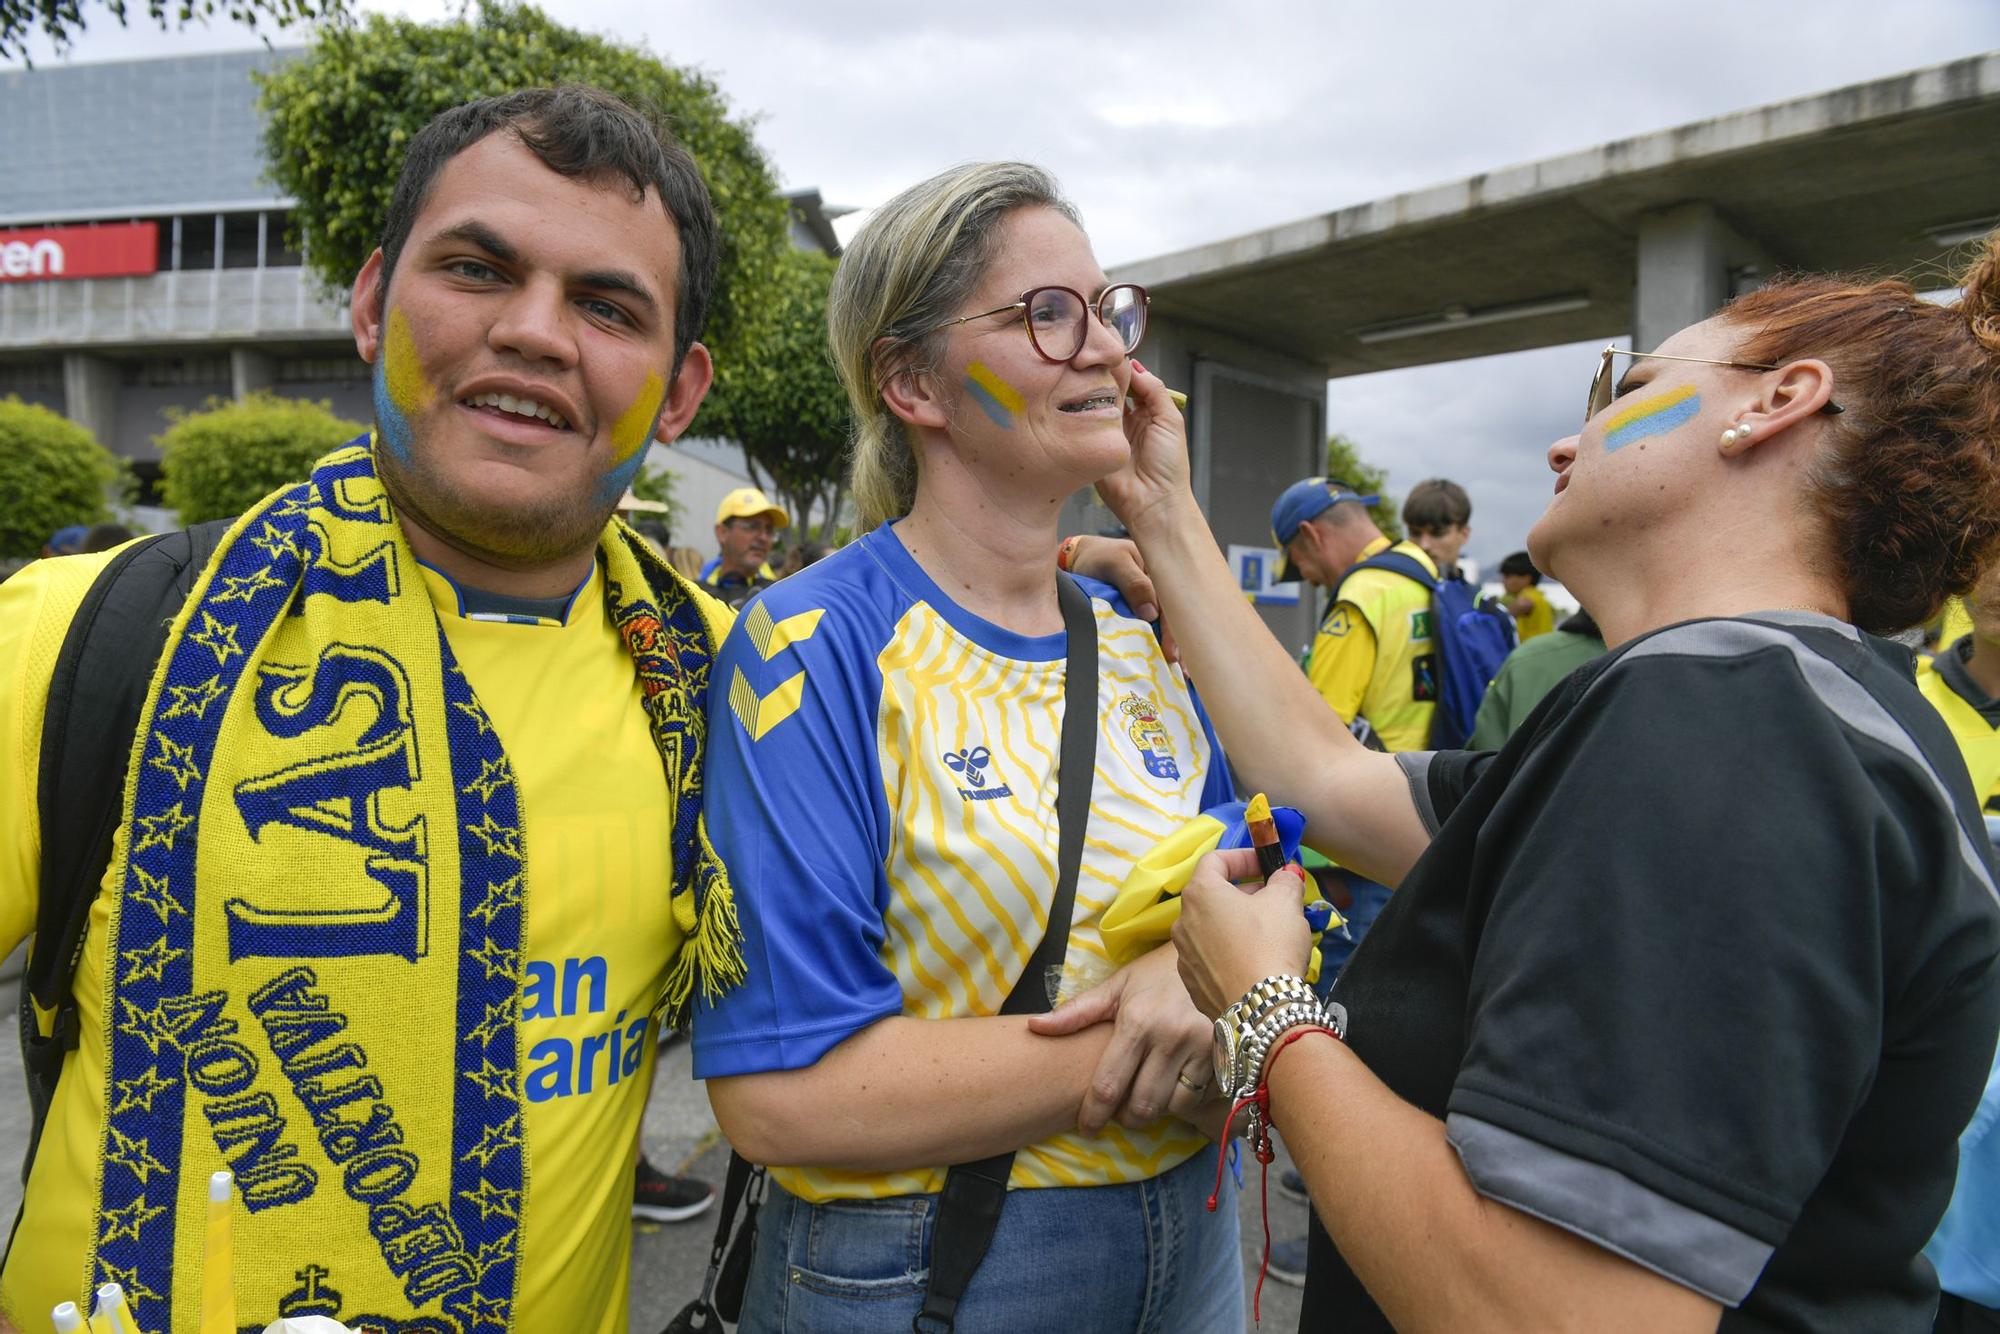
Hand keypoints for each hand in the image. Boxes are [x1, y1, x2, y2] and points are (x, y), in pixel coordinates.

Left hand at [1029, 941, 1212, 1132]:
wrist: (1212, 957)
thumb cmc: (1157, 975)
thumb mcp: (1117, 986)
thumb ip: (1077, 1012)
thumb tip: (1034, 1026)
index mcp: (1137, 1021)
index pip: (1108, 1086)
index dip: (1094, 1115)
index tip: (1087, 1127)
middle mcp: (1169, 1037)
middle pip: (1141, 1106)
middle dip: (1124, 1118)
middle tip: (1118, 1113)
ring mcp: (1200, 1048)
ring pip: (1171, 1107)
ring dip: (1154, 1110)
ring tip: (1144, 1097)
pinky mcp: (1223, 1056)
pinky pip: (1197, 1097)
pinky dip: (1181, 1101)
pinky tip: (1172, 1087)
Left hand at [1058, 535, 1178, 663]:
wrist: (1081, 559)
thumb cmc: (1099, 559)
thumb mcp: (1115, 564)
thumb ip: (1134, 583)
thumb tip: (1152, 614)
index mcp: (1161, 574)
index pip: (1173, 606)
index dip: (1174, 630)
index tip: (1172, 653)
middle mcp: (1162, 589)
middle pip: (1175, 620)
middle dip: (1180, 645)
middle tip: (1182, 669)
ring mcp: (1154, 602)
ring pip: (1167, 628)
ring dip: (1175, 649)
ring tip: (1183, 674)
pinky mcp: (1143, 612)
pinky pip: (1155, 630)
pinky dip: (1161, 646)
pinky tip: (1170, 664)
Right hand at [1096, 359, 1195, 538]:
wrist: (1153, 502)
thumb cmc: (1169, 465)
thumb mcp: (1170, 420)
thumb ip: (1155, 391)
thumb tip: (1135, 365)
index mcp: (1146, 413)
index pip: (1131, 383)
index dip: (1122, 369)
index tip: (1110, 354)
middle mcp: (1124, 421)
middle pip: (1110, 391)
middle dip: (1103, 378)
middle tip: (1093, 363)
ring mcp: (1105, 434)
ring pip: (1094, 404)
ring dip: (1091, 393)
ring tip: (1084, 379)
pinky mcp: (1090, 447)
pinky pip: (1081, 426)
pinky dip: (1079, 413)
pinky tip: (1075, 400)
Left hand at [1172, 847, 1313, 1018]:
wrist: (1261, 1009)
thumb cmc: (1270, 945)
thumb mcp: (1286, 902)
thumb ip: (1286, 880)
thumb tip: (1286, 874)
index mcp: (1200, 893)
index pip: (1215, 860)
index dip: (1243, 857)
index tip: (1267, 866)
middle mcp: (1183, 921)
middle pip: (1212, 895)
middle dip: (1244, 892)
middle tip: (1274, 899)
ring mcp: (1184, 954)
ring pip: (1211, 927)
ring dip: (1236, 922)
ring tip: (1268, 932)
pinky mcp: (1192, 983)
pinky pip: (1211, 956)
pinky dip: (1229, 951)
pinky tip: (1254, 961)